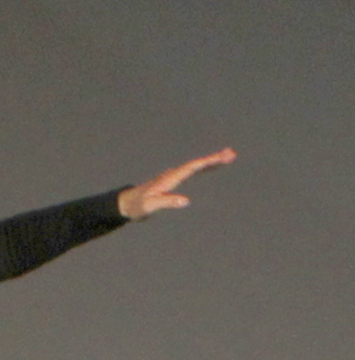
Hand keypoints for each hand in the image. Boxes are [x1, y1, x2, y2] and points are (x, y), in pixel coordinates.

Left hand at [117, 148, 234, 219]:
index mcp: (170, 178)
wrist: (127, 203)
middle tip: (232, 154)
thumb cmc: (138, 206)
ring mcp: (173, 176)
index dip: (208, 162)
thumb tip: (186, 200)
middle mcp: (173, 174)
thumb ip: (168, 202)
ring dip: (212, 161)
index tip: (222, 158)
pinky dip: (203, 167)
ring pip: (196, 165)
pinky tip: (211, 166)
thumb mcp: (151, 206)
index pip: (192, 167)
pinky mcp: (173, 180)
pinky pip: (191, 170)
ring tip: (229, 156)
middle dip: (214, 158)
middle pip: (197, 163)